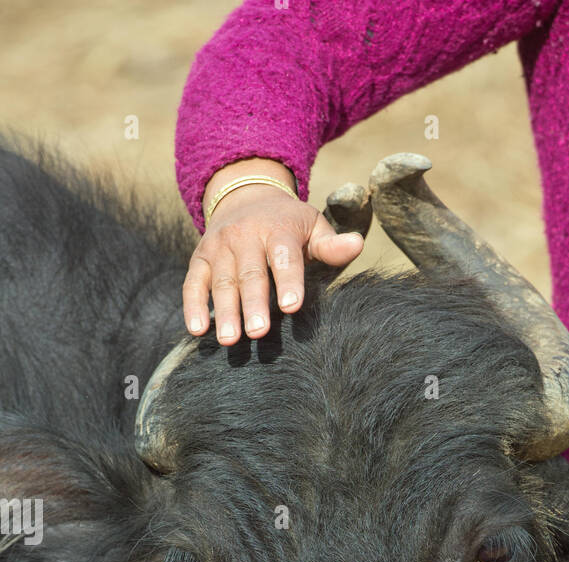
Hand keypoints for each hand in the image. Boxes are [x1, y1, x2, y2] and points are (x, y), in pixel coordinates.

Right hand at [183, 159, 364, 343]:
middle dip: (253, 303)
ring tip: (230, 340)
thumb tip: (357, 245)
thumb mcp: (312, 226)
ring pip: (221, 282)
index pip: (284, 257)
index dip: (288, 281)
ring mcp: (219, 247)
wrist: (245, 195)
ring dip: (224, 312)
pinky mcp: (200, 258)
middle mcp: (245, 235)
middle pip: (250, 273)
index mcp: (278, 228)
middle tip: (258, 333)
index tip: (291, 307)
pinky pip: (193, 283)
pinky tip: (197, 330)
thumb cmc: (288, 223)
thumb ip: (331, 244)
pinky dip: (193, 306)